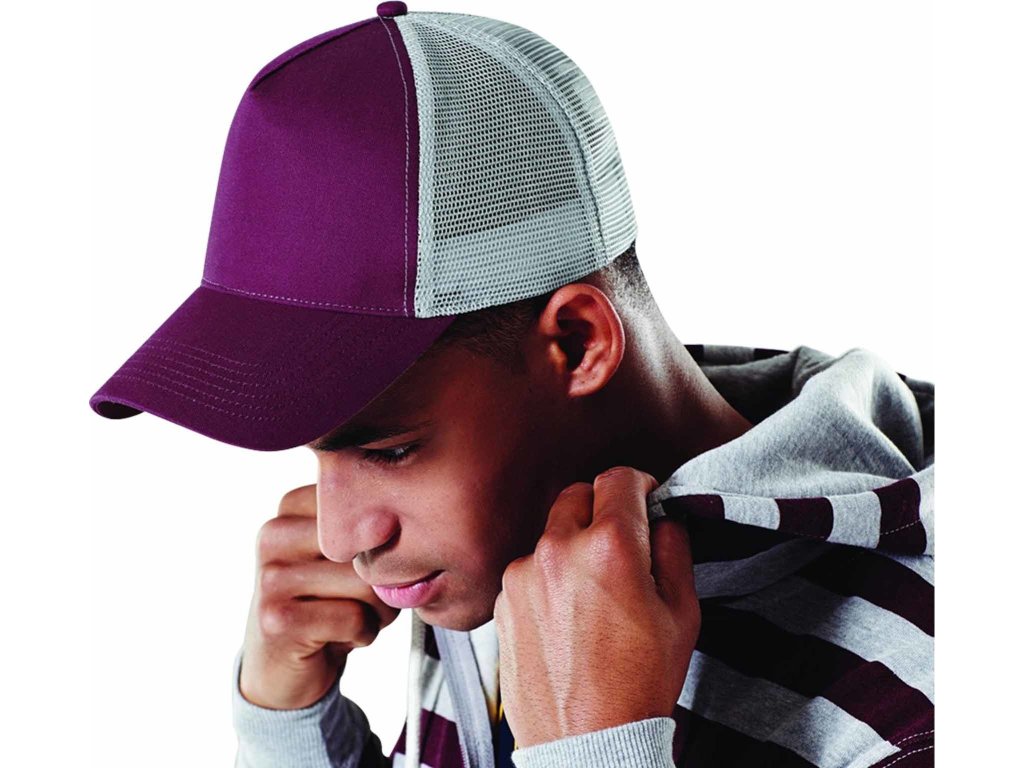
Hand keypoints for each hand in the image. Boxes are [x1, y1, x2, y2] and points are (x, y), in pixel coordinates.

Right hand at [239, 484, 400, 708]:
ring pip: (366, 583)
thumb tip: (395, 522)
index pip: (369, 505)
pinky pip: (354, 618)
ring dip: (379, 610)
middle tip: (368, 599)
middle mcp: (274, 533)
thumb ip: (369, 527)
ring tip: (357, 617)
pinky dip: (364, 633)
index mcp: (292, 507)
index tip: (368, 564)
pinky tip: (343, 637)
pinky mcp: (276, 619)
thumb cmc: (329, 602)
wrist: (282, 668)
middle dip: (386, 580)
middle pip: (371, 544)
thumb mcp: (347, 554)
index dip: (390, 541)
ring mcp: (271, 576)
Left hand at [494, 466, 699, 747]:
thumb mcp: (682, 614)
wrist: (587, 743)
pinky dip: (549, 578)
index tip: (645, 500)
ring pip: (552, 534)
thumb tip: (663, 522)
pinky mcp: (504, 601)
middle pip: (579, 495)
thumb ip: (674, 551)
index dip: (640, 485)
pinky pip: (529, 570)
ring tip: (595, 594)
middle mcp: (558, 550)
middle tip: (622, 542)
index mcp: (609, 546)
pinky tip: (568, 617)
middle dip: (603, 509)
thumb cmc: (638, 686)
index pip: (620, 478)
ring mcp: (524, 575)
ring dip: (573, 546)